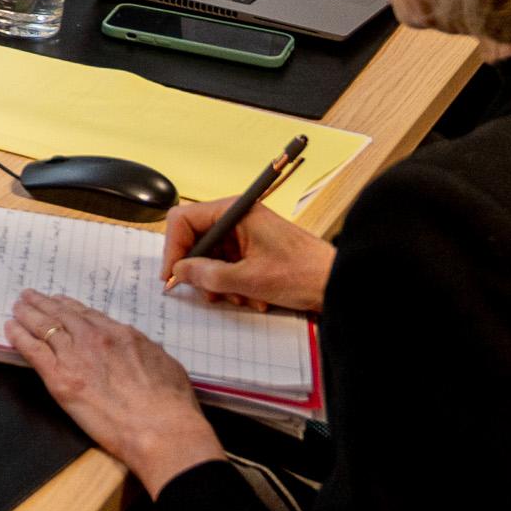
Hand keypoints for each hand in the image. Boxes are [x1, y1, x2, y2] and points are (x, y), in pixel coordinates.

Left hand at [6, 291, 227, 492]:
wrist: (161, 430)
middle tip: (29, 296)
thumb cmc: (171, 406)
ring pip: (44, 327)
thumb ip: (147, 352)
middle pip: (61, 315)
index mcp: (121, 334)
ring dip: (27, 314)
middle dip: (43, 303)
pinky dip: (19, 337)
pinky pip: (33, 350)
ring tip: (16, 307)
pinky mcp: (60, 379)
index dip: (69, 306)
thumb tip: (143, 350)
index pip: (87, 315)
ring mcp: (75, 356)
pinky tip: (10, 329)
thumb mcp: (166, 365)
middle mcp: (94, 339)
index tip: (59, 302)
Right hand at [160, 198, 333, 313]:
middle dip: (201, 271)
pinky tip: (253, 298)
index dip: (173, 249)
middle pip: (197, 240)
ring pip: (212, 256)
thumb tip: (178, 271)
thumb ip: (208, 274)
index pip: (184, 220)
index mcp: (235, 211)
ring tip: (240, 299)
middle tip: (210, 294)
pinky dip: (234, 283)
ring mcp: (247, 232)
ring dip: (220, 282)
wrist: (339, 285)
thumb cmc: (302, 275)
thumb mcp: (248, 279)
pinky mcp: (255, 247)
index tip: (172, 277)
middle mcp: (238, 217)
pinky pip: (229, 263)